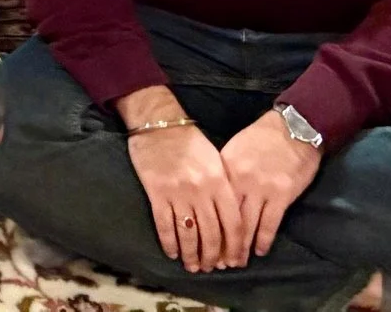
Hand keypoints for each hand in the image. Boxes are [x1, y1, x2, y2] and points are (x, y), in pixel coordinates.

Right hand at [127, 118, 242, 272]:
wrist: (159, 122)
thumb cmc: (190, 141)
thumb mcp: (215, 161)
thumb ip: (224, 188)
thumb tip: (230, 220)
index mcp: (219, 182)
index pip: (232, 224)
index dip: (234, 247)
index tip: (233, 261)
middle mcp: (201, 191)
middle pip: (212, 233)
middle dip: (213, 256)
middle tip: (211, 268)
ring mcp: (178, 193)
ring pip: (189, 233)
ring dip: (191, 254)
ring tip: (192, 267)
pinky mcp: (157, 193)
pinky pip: (165, 224)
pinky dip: (169, 242)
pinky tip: (172, 253)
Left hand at [219, 110, 321, 260]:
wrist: (293, 128)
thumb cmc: (262, 138)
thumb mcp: (235, 150)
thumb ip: (224, 173)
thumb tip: (213, 197)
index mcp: (224, 168)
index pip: (212, 204)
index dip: (207, 226)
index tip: (201, 242)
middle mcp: (240, 181)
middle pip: (227, 219)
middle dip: (221, 243)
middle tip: (217, 263)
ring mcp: (261, 189)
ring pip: (247, 225)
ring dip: (241, 247)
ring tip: (236, 262)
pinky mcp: (281, 195)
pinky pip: (270, 223)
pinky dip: (263, 240)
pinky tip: (259, 251)